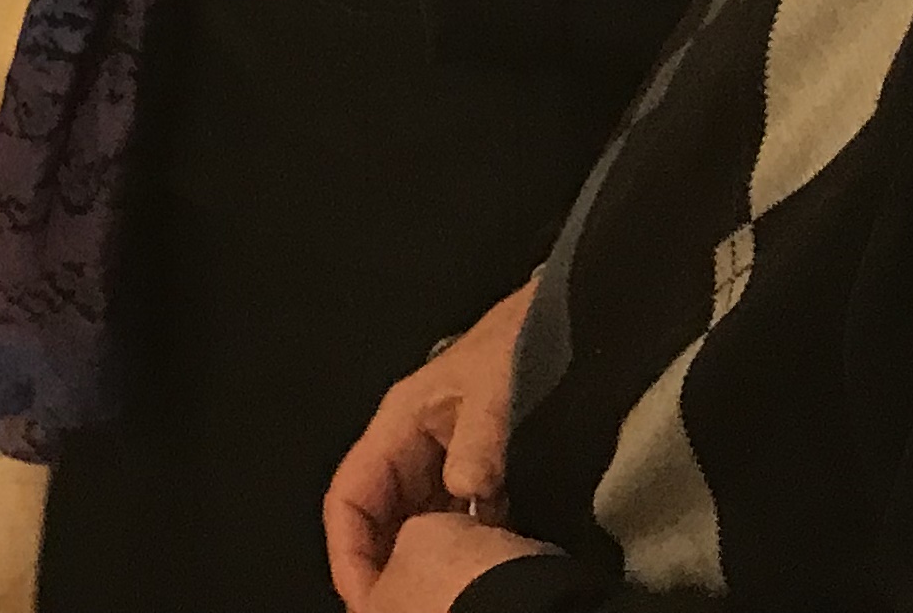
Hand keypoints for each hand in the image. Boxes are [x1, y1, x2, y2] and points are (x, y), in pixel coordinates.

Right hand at [327, 283, 533, 606]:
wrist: (564, 327)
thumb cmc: (517, 346)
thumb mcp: (496, 391)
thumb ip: (478, 441)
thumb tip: (466, 491)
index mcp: (399, 422)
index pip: (350, 493)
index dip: (348, 547)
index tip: (366, 594)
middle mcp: (411, 445)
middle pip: (375, 516)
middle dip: (380, 563)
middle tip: (399, 605)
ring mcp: (442, 459)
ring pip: (411, 522)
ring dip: (417, 559)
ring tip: (433, 595)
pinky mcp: (473, 471)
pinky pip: (451, 519)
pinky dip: (456, 548)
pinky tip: (476, 570)